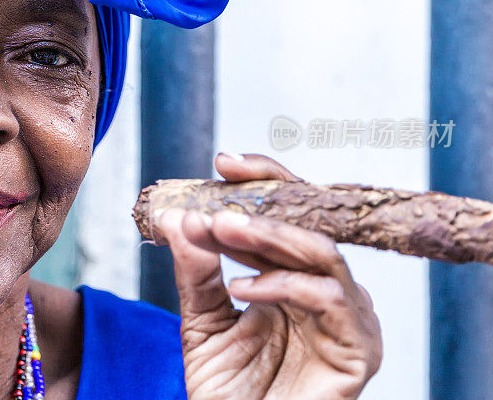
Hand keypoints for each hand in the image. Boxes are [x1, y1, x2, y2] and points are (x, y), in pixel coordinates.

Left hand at [158, 153, 381, 399]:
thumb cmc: (229, 390)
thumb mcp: (202, 321)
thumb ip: (195, 273)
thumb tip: (179, 219)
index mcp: (292, 278)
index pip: (288, 216)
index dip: (263, 182)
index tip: (224, 162)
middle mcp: (325, 290)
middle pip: (307, 226)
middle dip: (260, 207)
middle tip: (216, 199)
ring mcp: (346, 317)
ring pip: (322, 253)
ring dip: (270, 235)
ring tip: (221, 228)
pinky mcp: (359, 347)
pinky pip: (330, 298)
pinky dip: (284, 285)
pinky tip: (241, 287)